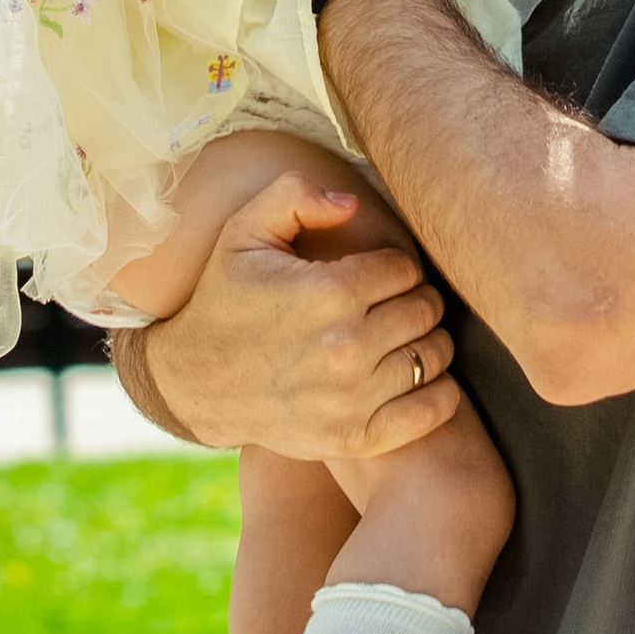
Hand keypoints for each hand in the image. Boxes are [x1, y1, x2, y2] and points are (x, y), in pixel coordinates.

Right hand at [134, 167, 459, 464]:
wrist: (195, 383)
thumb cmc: (226, 299)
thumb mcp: (244, 232)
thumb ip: (295, 195)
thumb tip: (352, 202)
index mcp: (328, 292)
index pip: (406, 269)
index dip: (395, 268)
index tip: (377, 277)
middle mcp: (345, 347)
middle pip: (426, 310)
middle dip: (415, 301)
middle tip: (394, 306)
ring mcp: (352, 398)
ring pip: (434, 356)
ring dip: (428, 343)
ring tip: (404, 338)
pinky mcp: (355, 438)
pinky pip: (432, 410)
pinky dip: (439, 393)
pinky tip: (418, 378)